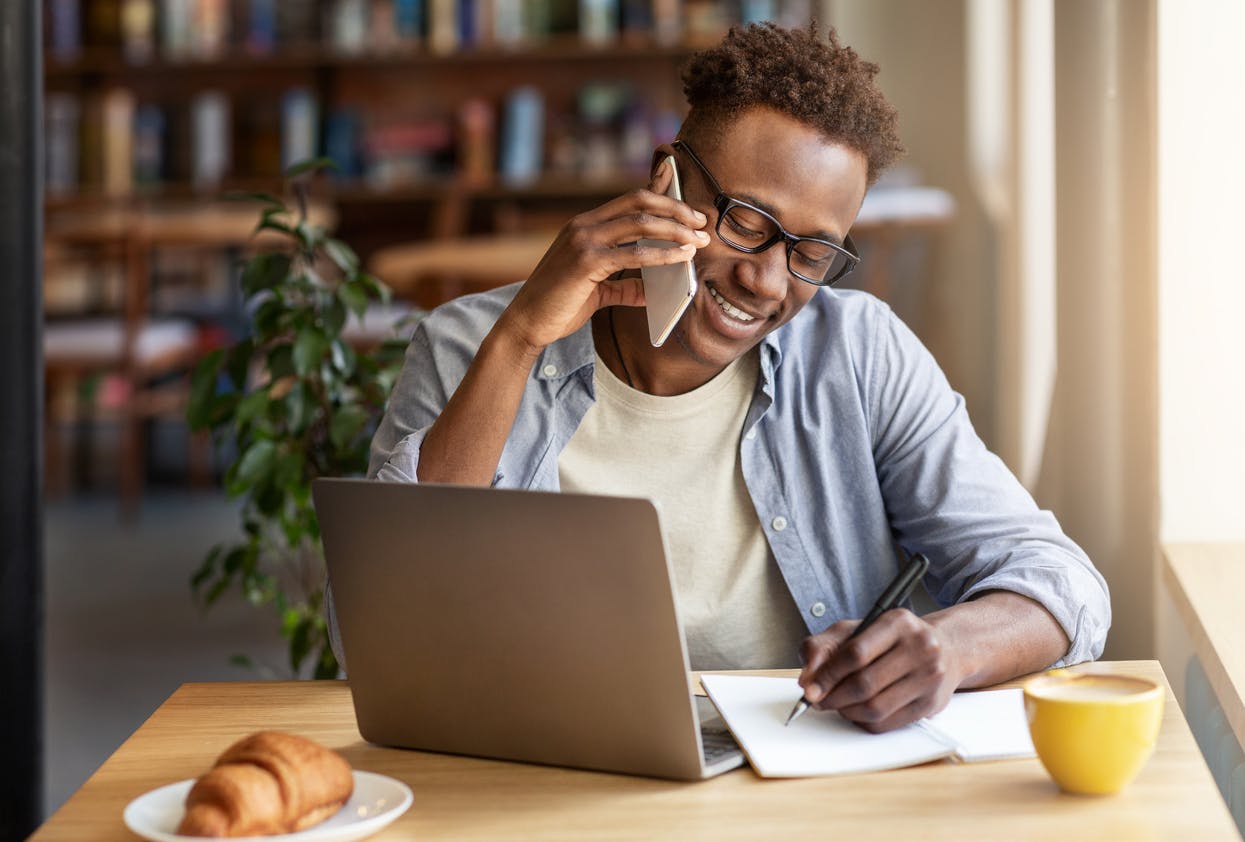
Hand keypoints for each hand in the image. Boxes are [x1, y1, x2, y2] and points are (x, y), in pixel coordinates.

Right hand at [496, 159, 709, 354]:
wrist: (527, 322)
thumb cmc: (559, 306)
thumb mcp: (596, 291)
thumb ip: (624, 286)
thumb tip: (654, 291)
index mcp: (584, 225)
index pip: (630, 199)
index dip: (662, 197)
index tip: (690, 210)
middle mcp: (583, 225)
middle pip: (639, 202)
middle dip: (676, 209)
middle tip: (702, 222)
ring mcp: (583, 241)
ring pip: (640, 223)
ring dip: (676, 230)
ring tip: (699, 240)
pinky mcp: (586, 262)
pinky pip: (634, 254)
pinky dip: (663, 254)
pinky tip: (682, 259)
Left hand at [797, 609, 963, 732]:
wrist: (944, 649)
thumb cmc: (892, 640)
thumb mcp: (855, 631)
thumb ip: (823, 647)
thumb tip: (807, 678)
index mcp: (898, 622)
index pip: (856, 653)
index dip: (827, 675)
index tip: (809, 688)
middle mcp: (920, 647)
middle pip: (864, 684)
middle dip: (833, 697)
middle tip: (818, 700)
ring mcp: (929, 677)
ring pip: (875, 708)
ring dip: (847, 712)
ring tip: (837, 705)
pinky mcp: (931, 703)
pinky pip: (888, 723)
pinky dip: (864, 722)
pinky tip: (857, 712)